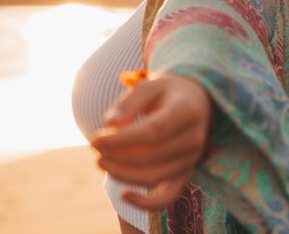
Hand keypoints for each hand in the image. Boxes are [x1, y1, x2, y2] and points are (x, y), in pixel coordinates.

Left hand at [90, 72, 213, 210]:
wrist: (195, 102)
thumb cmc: (167, 92)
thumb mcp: (150, 85)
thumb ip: (129, 102)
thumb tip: (109, 122)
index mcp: (186, 111)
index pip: (152, 131)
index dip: (121, 139)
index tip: (95, 139)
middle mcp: (193, 138)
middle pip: (150, 155)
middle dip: (116, 155)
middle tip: (93, 147)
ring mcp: (192, 159)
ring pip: (154, 176)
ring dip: (122, 173)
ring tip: (100, 161)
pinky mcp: (186, 174)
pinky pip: (168, 196)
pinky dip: (147, 203)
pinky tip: (124, 196)